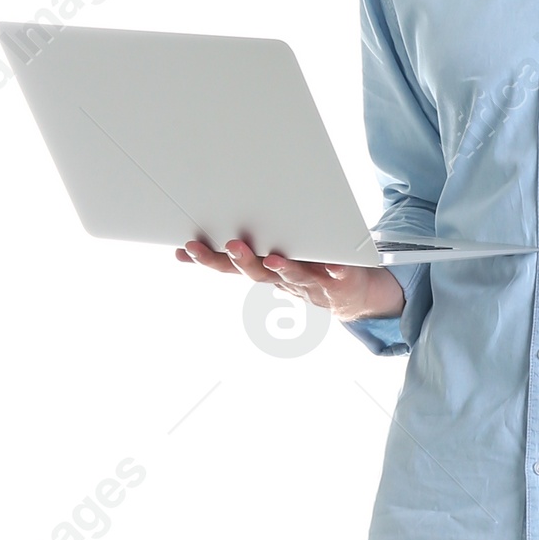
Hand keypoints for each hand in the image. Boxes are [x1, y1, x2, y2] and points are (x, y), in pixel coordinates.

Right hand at [176, 238, 403, 320]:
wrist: (352, 297)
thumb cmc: (305, 271)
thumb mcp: (270, 260)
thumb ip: (242, 252)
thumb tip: (196, 242)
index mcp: (264, 271)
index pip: (230, 267)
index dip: (208, 259)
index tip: (186, 248)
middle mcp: (283, 280)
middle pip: (258, 273)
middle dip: (242, 260)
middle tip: (230, 245)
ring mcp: (311, 282)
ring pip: (294, 276)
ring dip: (283, 268)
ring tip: (273, 259)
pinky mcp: (340, 280)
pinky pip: (337, 276)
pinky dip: (336, 270)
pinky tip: (335, 265)